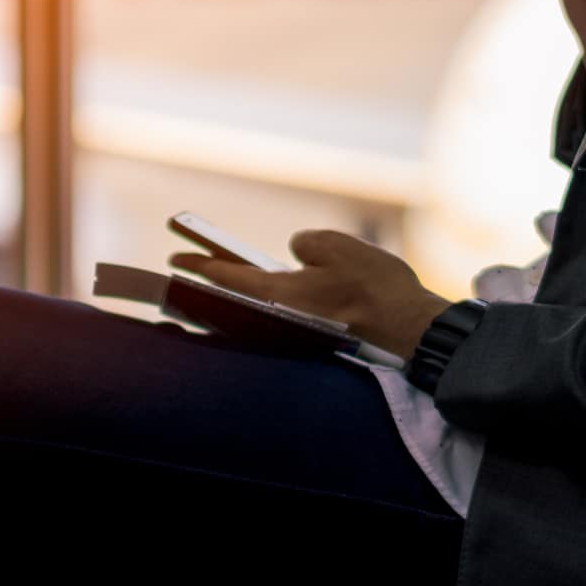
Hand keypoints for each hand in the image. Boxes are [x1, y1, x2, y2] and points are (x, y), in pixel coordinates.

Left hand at [171, 229, 450, 360]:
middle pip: (235, 300)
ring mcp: (294, 334)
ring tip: (237, 281)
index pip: (225, 276)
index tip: (176, 259)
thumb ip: (307, 243)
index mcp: (276, 293)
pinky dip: (272, 309)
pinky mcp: (313, 341)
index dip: (198, 264)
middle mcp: (278, 319)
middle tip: (196, 270)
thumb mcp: (338, 247)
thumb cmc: (375, 289)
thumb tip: (296, 253)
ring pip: (257, 312)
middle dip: (214, 285)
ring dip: (243, 299)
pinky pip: (281, 321)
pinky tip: (284, 299)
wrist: (410, 332)